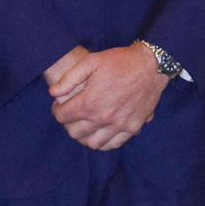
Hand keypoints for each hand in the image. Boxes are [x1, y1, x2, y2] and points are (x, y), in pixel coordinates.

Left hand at [49, 43, 167, 149]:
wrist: (151, 66)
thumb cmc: (120, 61)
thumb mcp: (91, 61)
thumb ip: (69, 78)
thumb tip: (53, 92)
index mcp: (89, 102)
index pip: (62, 117)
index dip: (57, 111)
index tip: (60, 106)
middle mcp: (102, 117)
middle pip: (75, 133)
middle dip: (68, 124)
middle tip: (71, 116)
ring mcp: (119, 125)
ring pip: (92, 143)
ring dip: (84, 137)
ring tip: (85, 126)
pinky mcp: (132, 128)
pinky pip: (113, 144)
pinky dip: (103, 143)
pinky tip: (101, 133)